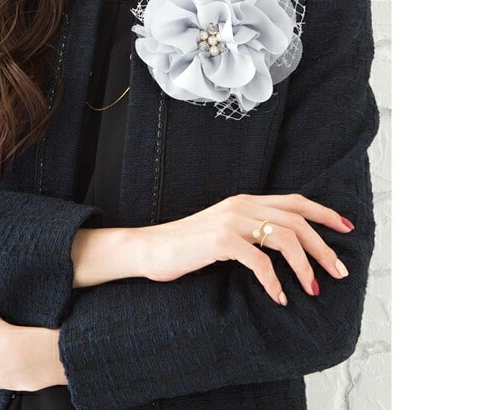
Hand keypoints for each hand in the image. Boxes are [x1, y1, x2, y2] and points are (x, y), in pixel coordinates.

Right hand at [138, 193, 354, 304]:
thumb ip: (250, 231)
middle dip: (323, 246)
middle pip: (296, 220)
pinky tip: (279, 297)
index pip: (294, 200)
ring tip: (313, 288)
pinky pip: (258, 260)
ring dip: (304, 265)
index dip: (323, 212)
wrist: (150, 248)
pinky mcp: (220, 240)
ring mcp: (231, 220)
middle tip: (339, 272)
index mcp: (245, 201)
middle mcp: (241, 205)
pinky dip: (274, 281)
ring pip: (284, 237)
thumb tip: (286, 248)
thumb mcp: (225, 232)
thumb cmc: (188, 246)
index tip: (345, 227)